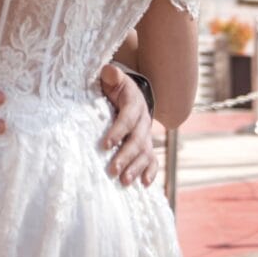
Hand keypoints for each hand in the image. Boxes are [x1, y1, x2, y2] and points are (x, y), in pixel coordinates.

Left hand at [99, 64, 157, 186]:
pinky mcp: (147, 145)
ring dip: (136, 168)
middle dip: (126, 156)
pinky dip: (150, 172)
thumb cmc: (115, 87)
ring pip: (145, 153)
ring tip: (124, 181)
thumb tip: (108, 71)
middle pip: (137, 141)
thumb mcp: (112, 78)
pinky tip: (143, 184)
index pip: (127, 119)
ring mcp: (146, 135)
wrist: (129, 93)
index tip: (105, 145)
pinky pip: (152, 160)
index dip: (118, 132)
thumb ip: (110, 75)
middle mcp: (144, 121)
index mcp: (134, 104)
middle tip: (112, 170)